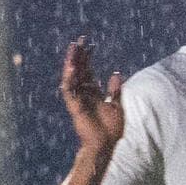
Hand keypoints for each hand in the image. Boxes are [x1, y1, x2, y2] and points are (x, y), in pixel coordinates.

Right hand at [58, 36, 128, 154]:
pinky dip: (69, 79)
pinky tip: (71, 67)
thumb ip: (114, 90)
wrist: (105, 144)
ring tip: (72, 48)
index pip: (88, 71)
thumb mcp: (117, 105)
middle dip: (78, 55)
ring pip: (72, 77)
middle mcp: (83, 94)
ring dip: (71, 62)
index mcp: (92, 93)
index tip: (89, 44)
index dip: (88, 58)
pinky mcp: (74, 106)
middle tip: (79, 40)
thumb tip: (116, 73)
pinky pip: (69, 90)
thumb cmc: (111, 129)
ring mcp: (78, 99)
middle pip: (79, 70)